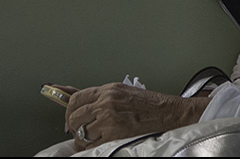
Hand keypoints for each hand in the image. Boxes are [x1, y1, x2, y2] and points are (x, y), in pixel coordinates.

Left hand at [65, 82, 208, 150]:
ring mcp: (110, 120)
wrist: (170, 114)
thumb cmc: (151, 105)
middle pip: (75, 116)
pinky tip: (96, 146)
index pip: (76, 98)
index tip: (69, 116)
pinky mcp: (115, 136)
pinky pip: (93, 145)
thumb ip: (101, 97)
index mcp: (107, 91)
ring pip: (82, 132)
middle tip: (76, 131)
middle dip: (73, 126)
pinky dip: (91, 148)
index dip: (68, 109)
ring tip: (87, 141)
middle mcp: (106, 103)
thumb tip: (78, 97)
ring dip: (82, 139)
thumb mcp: (122, 92)